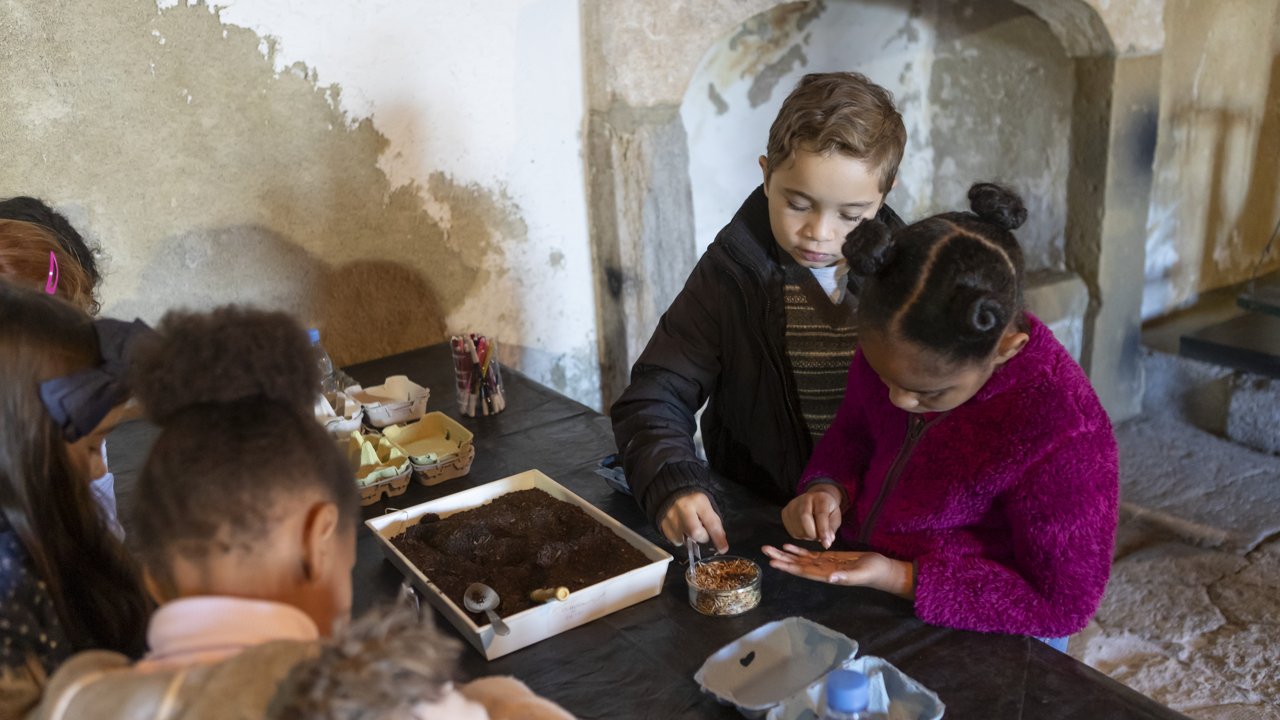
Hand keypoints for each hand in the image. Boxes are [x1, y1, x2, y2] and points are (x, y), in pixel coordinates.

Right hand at [659, 492, 728, 553]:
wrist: (670, 492)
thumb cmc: (692, 501)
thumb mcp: (706, 506)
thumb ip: (714, 522)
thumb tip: (720, 542)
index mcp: (698, 501)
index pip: (711, 523)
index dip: (718, 538)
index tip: (723, 549)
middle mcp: (683, 508)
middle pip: (695, 533)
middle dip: (702, 537)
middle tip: (702, 532)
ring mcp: (670, 517)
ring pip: (684, 540)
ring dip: (690, 538)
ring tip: (689, 528)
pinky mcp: (662, 524)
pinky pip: (674, 540)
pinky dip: (680, 538)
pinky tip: (680, 529)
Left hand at [761, 543, 914, 598]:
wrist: (882, 569)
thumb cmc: (873, 571)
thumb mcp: (861, 573)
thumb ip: (846, 577)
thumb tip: (830, 578)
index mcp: (828, 575)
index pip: (803, 571)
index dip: (788, 567)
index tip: (773, 563)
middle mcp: (822, 571)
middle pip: (797, 565)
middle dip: (780, 558)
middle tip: (764, 550)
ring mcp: (824, 565)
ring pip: (800, 559)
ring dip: (785, 554)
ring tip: (770, 547)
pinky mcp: (829, 558)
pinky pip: (810, 555)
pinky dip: (798, 550)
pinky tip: (788, 545)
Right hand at [781, 484, 843, 547]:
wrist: (816, 499)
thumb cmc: (827, 509)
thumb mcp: (835, 517)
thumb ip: (832, 528)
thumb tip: (828, 540)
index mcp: (820, 497)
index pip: (820, 514)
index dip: (823, 531)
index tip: (826, 544)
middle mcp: (804, 498)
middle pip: (804, 518)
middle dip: (813, 534)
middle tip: (819, 537)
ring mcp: (792, 505)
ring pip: (797, 528)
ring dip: (807, 536)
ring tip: (814, 531)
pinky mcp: (785, 512)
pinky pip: (792, 531)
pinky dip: (800, 536)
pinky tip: (805, 530)